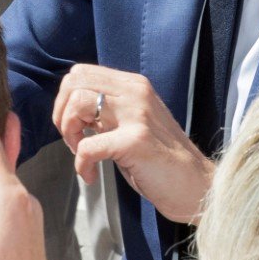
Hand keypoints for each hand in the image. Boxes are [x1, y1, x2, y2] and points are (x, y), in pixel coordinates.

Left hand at [54, 65, 213, 225]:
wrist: (196, 186)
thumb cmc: (162, 161)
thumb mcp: (134, 123)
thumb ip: (109, 110)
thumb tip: (73, 108)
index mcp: (134, 86)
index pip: (81, 73)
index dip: (66, 100)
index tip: (76, 127)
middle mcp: (136, 93)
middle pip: (74, 83)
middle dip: (62, 114)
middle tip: (73, 140)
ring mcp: (137, 115)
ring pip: (77, 104)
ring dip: (69, 134)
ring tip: (80, 154)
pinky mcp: (135, 141)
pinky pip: (87, 147)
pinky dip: (81, 165)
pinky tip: (90, 175)